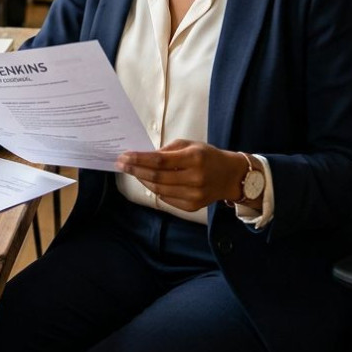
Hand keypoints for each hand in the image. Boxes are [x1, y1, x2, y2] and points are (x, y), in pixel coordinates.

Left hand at [115, 140, 246, 211]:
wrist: (230, 176)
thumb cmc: (207, 156)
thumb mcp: (190, 145)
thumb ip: (167, 151)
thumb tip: (143, 157)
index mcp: (194, 159)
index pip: (159, 161)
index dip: (139, 159)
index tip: (124, 156)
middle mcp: (195, 179)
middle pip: (156, 177)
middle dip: (135, 170)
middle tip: (121, 164)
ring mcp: (194, 195)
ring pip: (159, 189)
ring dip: (142, 180)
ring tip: (133, 171)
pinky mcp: (192, 206)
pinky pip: (166, 198)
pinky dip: (154, 189)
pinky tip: (148, 181)